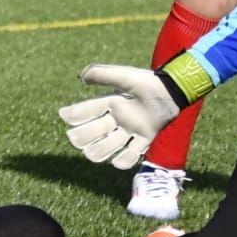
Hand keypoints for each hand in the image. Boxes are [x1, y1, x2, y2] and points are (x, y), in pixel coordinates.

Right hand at [58, 64, 180, 169]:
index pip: (87, 111)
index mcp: (110, 102)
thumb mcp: (124, 76)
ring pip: (108, 147)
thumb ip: (103, 74)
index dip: (74, 115)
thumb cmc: (148, 82)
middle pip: (92, 132)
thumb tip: (81, 77)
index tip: (63, 116)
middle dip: (82, 137)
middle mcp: (117, 118)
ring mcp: (130, 130)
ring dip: (99, 152)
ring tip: (93, 154)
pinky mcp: (145, 138)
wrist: (173, 91)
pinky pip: (131, 155)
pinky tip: (117, 162)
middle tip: (76, 138)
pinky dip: (124, 161)